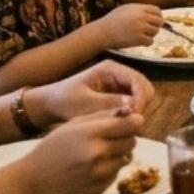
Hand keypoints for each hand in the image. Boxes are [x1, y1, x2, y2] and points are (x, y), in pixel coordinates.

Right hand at [17, 107, 144, 193]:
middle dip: (125, 138)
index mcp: (91, 133)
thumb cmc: (52, 148)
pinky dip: (108, 170)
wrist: (32, 181)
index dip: (133, 122)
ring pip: (126, 158)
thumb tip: (131, 111)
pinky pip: (115, 174)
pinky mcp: (99, 189)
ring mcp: (99, 174)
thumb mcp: (73, 125)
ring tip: (96, 154)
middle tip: (110, 138)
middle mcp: (98, 154)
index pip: (132, 124)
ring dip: (117, 155)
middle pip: (132, 141)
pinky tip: (89, 169)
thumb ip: (103, 115)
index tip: (129, 122)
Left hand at [36, 60, 156, 122]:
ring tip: (125, 124)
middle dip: (141, 104)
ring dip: (137, 110)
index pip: (138, 80)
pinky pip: (132, 104)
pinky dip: (130, 114)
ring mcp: (119, 85)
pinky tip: (121, 123)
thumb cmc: (63, 100)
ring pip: (140, 97)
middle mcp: (118, 74)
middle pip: (144, 87)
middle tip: (131, 122)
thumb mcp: (84, 103)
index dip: (140, 97)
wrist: (49, 105)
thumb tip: (133, 107)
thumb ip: (108, 103)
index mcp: (111, 69)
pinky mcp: (117, 97)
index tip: (134, 114)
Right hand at [94, 3, 163, 50]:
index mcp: (139, 8)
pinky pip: (150, 41)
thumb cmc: (112, 20)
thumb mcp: (126, 9)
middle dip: (155, 26)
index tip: (155, 21)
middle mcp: (141, 17)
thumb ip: (139, 9)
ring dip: (151, 34)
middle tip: (150, 29)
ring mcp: (140, 28)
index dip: (157, 16)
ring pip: (156, 32)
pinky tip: (141, 42)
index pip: (157, 11)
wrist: (103, 32)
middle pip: (159, 21)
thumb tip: (152, 13)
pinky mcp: (138, 39)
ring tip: (142, 35)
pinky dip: (147, 43)